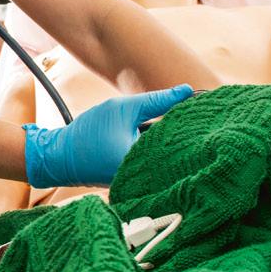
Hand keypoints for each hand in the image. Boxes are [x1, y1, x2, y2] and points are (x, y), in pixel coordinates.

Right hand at [23, 84, 193, 187]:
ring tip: (184, 119)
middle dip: (188, 131)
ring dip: (173, 138)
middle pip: (179, 151)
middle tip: (203, 110)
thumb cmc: (89, 133)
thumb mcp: (124, 109)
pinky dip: (160, 146)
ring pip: (167, 155)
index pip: (182, 142)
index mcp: (146, 164)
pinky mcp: (138, 179)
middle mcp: (149, 177)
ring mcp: (143, 180)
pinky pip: (156, 160)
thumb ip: (157, 101)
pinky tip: (163, 131)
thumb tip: (188, 91)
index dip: (197, 123)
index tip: (211, 106)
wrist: (59, 157)